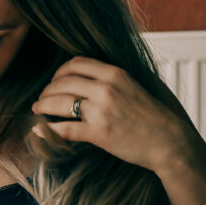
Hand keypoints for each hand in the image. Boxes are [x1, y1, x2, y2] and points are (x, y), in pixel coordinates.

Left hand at [30, 57, 192, 173]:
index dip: (58, 72)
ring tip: (37, 110)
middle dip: (46, 90)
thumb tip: (90, 77)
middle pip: (62, 82)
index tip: (54, 82)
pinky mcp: (98, 133)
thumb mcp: (134, 86)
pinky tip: (40, 130)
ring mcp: (101, 110)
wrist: (168, 141)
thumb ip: (112, 79)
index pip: (76, 64)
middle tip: (41, 98)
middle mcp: (106, 88)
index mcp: (115, 73)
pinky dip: (47, 129)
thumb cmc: (152, 116)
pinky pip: (64, 128)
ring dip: (42, 106)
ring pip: (58, 102)